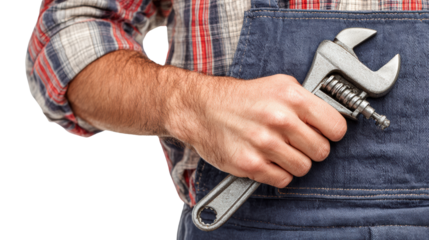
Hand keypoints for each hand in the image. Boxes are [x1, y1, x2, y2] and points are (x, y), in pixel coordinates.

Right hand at [173, 74, 346, 187]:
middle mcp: (279, 119)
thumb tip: (329, 119)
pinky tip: (267, 160)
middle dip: (312, 149)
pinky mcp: (250, 164)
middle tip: (297, 142)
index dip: (332, 133)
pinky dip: (277, 174)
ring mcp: (264, 143)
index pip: (336, 127)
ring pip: (304, 168)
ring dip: (294, 163)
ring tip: (279, 151)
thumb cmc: (240, 98)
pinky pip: (283, 180)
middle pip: (322, 151)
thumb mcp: (277, 85)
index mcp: (291, 96)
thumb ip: (305, 101)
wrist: (202, 108)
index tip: (324, 133)